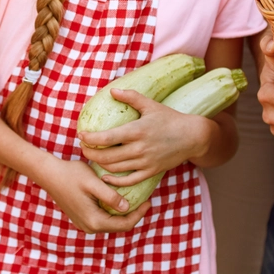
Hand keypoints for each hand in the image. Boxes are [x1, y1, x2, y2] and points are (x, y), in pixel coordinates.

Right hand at [37, 156, 151, 233]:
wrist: (49, 174)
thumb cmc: (71, 175)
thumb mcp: (94, 183)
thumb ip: (110, 197)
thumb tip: (127, 207)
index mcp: (94, 221)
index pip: (124, 224)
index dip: (139, 214)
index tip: (149, 201)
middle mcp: (89, 227)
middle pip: (118, 225)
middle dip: (133, 214)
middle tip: (144, 199)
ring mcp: (84, 224)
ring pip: (110, 222)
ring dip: (122, 213)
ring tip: (134, 198)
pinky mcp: (81, 218)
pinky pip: (102, 218)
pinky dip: (112, 211)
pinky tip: (117, 199)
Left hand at [78, 89, 213, 185]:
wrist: (192, 137)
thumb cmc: (170, 118)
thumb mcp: (151, 105)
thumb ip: (131, 97)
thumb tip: (112, 91)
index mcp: (137, 131)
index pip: (106, 138)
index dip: (90, 138)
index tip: (81, 135)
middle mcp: (139, 149)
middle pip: (106, 156)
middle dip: (89, 153)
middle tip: (82, 147)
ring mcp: (145, 162)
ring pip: (115, 169)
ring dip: (99, 164)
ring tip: (92, 156)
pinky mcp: (151, 172)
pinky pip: (129, 181)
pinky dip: (115, 181)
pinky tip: (105, 176)